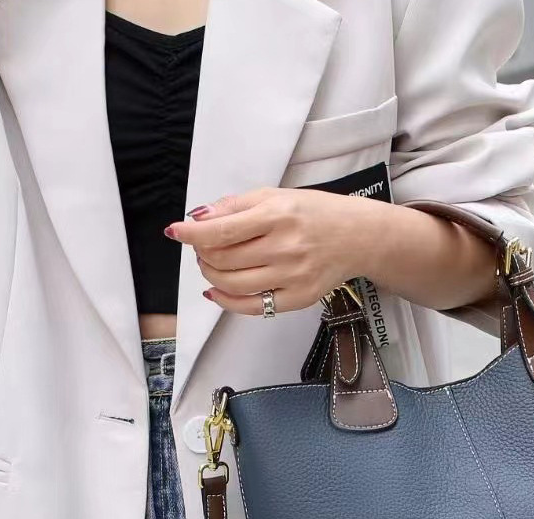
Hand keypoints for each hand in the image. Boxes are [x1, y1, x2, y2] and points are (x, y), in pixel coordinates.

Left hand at [165, 187, 376, 315]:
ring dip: (211, 275)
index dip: (192, 233)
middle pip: (223, 259)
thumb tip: (198, 217)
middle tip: (202, 247)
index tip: (175, 232)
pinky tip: (216, 292)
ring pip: (233, 284)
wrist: (358, 237)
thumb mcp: (276, 196)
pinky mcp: (298, 298)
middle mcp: (285, 247)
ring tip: (211, 265)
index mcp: (277, 215)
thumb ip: (236, 205)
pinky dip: (226, 301)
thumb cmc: (315, 214)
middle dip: (202, 254)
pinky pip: (253, 307)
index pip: (222, 229)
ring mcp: (292, 275)